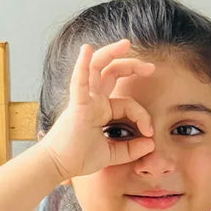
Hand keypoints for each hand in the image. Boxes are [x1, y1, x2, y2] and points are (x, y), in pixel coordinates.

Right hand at [39, 38, 156, 180]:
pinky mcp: (77, 106)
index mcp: (101, 110)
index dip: (142, 116)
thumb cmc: (79, 159)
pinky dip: (82, 65)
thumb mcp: (112, 154)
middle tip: (151, 68)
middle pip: (112, 72)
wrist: (59, 166)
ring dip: (111, 53)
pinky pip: (79, 82)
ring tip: (126, 44)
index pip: (128, 103)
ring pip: (97, 67)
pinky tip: (86, 50)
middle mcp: (93, 100)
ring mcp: (84, 100)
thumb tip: (151, 143)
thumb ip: (131, 149)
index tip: (149, 133)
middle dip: (132, 65)